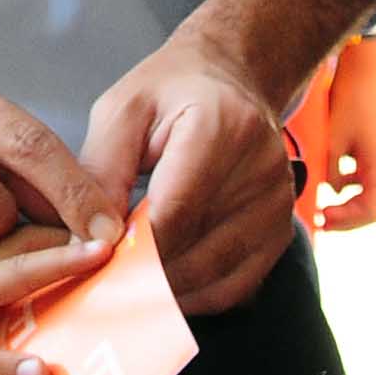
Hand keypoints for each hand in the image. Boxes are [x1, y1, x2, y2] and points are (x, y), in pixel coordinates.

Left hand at [0, 231, 101, 374]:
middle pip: (25, 242)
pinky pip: (6, 265)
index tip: (106, 245)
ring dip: (53, 239)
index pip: (24, 265)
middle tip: (114, 231)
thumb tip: (43, 372)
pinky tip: (52, 264)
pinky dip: (35, 257)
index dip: (68, 255)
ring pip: (15, 247)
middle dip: (69, 231)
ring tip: (93, 238)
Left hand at [84, 27, 301, 313]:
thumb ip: (102, 171)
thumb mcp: (122, 112)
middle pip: (197, 251)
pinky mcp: (282, 231)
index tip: (93, 266)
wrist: (233, 78)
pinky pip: (237, 285)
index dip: (132, 248)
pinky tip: (163, 290)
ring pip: (216, 276)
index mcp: (222, 128)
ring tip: (125, 289)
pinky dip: (197, 296)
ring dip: (167, 293)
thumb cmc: (169, 91)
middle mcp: (261, 170)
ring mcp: (278, 205)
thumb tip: (93, 239)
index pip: (175, 212)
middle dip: (143, 277)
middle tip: (100, 287)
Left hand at [297, 39, 375, 230]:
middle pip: (373, 208)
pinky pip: (366, 179)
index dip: (346, 222)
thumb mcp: (333, 140)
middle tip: (319, 220)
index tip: (321, 218)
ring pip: (370, 195)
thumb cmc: (350, 101)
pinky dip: (349, 186)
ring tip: (322, 206)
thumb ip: (330, 172)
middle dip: (346, 218)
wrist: (366, 68)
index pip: (372, 212)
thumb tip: (327, 192)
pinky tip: (330, 181)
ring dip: (348, 204)